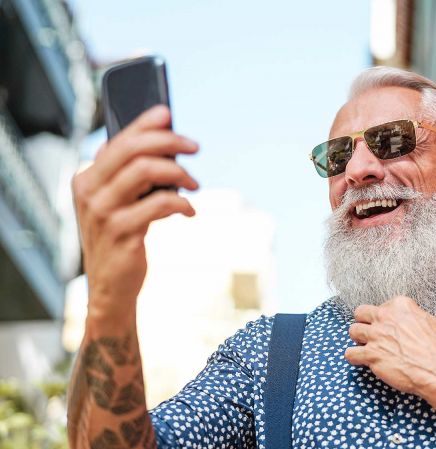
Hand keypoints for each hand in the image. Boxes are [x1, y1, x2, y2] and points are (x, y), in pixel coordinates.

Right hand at [71, 105, 198, 321]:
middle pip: (133, 149)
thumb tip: (165, 145)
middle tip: (194, 147)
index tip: (167, 113)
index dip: (145, 124)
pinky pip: (160, 204)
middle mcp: (89, 191)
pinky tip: (189, 211)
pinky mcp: (122, 233)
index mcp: (87, 179)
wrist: (110, 288)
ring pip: (146, 171)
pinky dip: (181, 203)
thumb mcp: (120, 204)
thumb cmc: (121, 240)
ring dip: (178, 173)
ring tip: (194, 184)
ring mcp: (103, 212)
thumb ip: (132, 176)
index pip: (118, 140)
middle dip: (168, 142)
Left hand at [344, 296, 435, 397]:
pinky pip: (350, 353)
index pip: (382, 305)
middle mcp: (386, 317)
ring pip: (353, 331)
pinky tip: (361, 361)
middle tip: (370, 333)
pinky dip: (354, 357)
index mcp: (401, 306)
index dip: (384, 318)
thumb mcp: (430, 322)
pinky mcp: (371, 354)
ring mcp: (376, 335)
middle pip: (361, 313)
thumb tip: (408, 324)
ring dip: (358, 339)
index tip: (388, 326)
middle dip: (364, 322)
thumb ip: (412, 318)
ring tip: (365, 347)